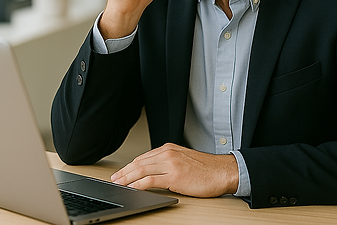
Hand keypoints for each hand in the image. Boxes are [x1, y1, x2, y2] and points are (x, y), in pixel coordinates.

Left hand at [111, 143, 238, 197]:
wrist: (222, 171)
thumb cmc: (207, 169)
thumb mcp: (184, 160)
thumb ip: (169, 162)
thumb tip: (154, 172)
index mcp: (169, 148)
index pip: (144, 157)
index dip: (130, 166)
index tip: (122, 173)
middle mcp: (168, 153)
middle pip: (139, 162)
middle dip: (125, 172)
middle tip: (114, 179)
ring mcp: (170, 163)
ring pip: (142, 170)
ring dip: (127, 178)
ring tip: (119, 185)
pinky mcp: (174, 175)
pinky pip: (150, 180)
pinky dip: (138, 184)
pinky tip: (132, 188)